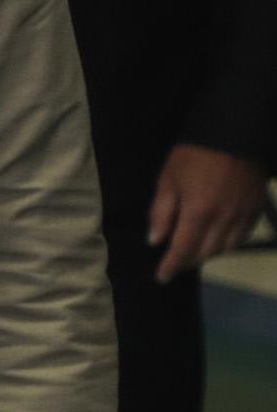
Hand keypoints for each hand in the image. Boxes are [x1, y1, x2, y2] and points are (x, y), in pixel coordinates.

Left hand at [148, 144, 270, 281]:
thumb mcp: (168, 179)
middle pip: (206, 253)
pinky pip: (243, 236)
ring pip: (226, 248)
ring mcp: (244, 214)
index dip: (171, 266)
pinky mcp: (257, 208)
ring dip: (209, 253)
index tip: (162, 278)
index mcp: (199, 212)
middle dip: (188, 260)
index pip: (183, 249)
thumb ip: (161, 212)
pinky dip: (229, 243)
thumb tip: (155, 240)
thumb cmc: (194, 155)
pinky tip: (218, 238)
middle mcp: (224, 219)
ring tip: (195, 249)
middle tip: (176, 260)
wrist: (234, 133)